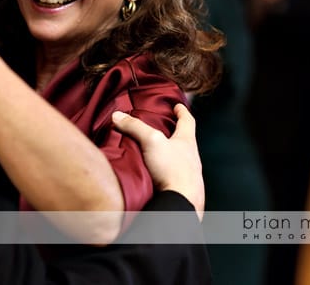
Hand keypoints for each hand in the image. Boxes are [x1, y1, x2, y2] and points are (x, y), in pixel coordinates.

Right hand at [112, 104, 204, 219]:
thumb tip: (117, 115)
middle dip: (175, 134)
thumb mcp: (151, 141)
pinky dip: (166, 173)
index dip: (182, 111)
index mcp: (187, 142)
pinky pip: (174, 178)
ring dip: (171, 155)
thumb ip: (135, 127)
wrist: (181, 203)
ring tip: (156, 154)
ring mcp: (189, 176)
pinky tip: (156, 177)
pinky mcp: (183, 190)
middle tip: (165, 128)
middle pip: (185, 141)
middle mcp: (192, 158)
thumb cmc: (172, 170)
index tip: (178, 106)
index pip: (188, 121)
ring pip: (181, 161)